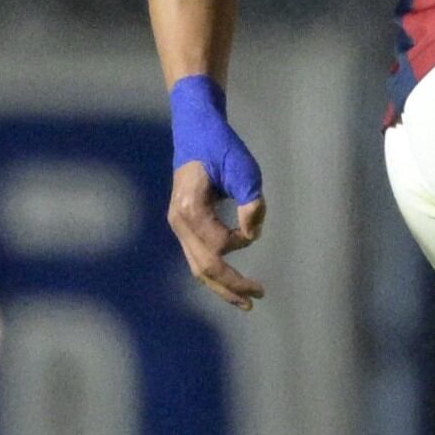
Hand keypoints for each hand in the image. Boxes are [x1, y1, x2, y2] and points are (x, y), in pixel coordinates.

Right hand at [169, 162, 268, 309]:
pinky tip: (230, 282)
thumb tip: (252, 234)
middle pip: (204, 268)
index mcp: (190, 208)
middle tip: (257, 299)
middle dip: (231, 286)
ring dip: (222, 287)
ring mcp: (177, 226)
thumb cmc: (221, 148)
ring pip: (197, 268)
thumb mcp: (243, 169)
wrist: (196, 133)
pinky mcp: (183, 226)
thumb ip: (250, 201)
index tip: (254, 228)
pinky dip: (214, 274)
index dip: (241, 242)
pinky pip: (197, 258)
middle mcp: (178, 222)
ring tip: (245, 301)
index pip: (219, 245)